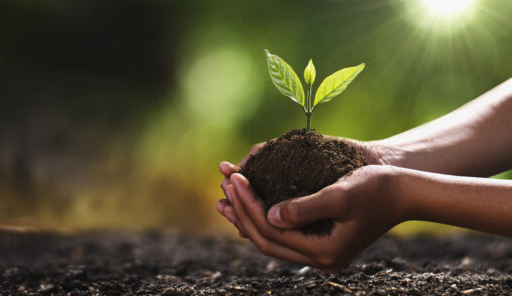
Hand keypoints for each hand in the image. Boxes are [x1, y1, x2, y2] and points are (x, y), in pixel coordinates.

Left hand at [219, 165, 404, 272]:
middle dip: (242, 212)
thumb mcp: (340, 194)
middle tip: (225, 184)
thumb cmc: (376, 189)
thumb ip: (304, 207)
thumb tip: (269, 215)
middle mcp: (319, 259)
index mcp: (324, 252)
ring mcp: (319, 253)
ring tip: (226, 197)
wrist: (402, 192)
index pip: (272, 231)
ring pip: (272, 238)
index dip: (249, 205)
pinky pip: (283, 233)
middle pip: (267, 239)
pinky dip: (264, 218)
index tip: (235, 178)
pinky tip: (251, 204)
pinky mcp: (320, 241)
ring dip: (248, 217)